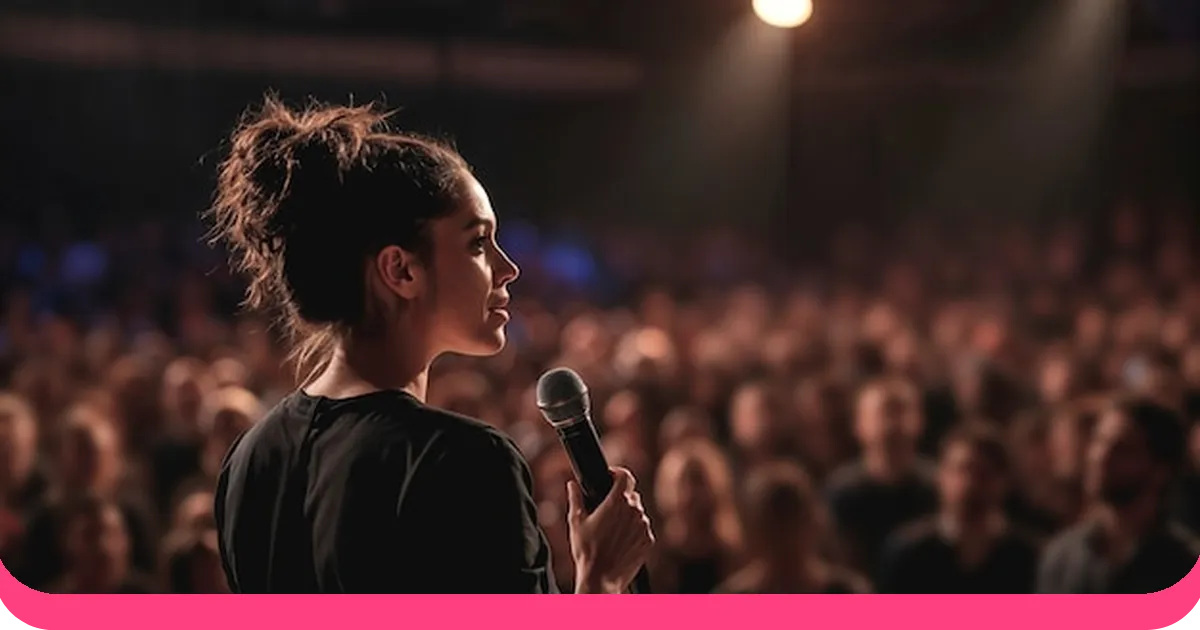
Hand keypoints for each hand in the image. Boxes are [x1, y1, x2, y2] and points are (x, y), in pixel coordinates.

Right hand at [567, 467, 654, 593]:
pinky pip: (642, 528)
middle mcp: (635, 511)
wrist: (601, 579)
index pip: (626, 475)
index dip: (617, 473)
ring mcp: (644, 526)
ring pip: (637, 512)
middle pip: (631, 494)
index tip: (610, 478)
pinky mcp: (648, 540)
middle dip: (619, 498)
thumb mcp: (576, 522)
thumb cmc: (586, 551)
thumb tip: (572, 484)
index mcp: (617, 502)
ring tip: (611, 530)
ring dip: (627, 515)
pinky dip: (633, 530)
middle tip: (606, 510)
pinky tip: (619, 541)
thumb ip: (576, 498)